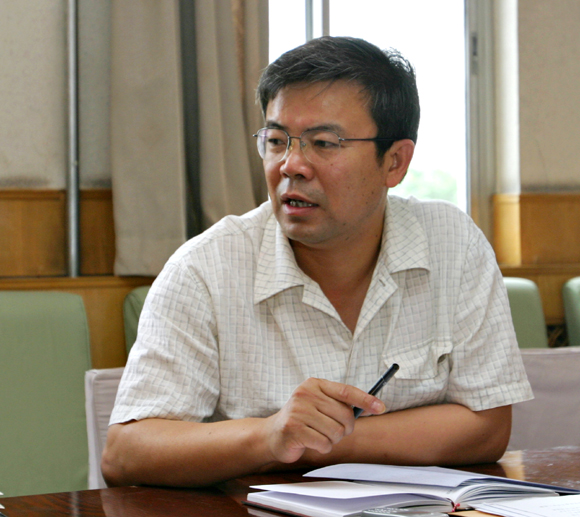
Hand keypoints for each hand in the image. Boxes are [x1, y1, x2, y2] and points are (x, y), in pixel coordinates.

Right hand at [262, 378, 385, 463]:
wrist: (273, 434)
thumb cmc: (303, 419)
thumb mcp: (319, 405)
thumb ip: (340, 404)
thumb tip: (371, 406)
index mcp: (315, 385)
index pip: (345, 391)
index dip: (365, 399)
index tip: (380, 407)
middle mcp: (305, 394)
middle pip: (344, 415)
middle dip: (344, 428)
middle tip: (332, 430)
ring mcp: (298, 411)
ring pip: (336, 432)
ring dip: (332, 440)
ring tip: (319, 435)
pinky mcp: (293, 429)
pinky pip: (324, 443)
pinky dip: (322, 447)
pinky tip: (311, 442)